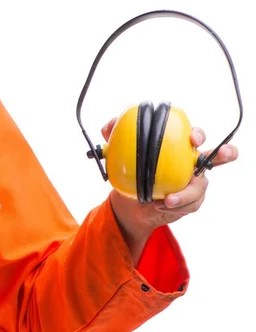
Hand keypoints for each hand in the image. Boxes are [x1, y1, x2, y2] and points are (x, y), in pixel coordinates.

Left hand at [100, 118, 237, 260]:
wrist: (130, 204)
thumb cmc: (130, 174)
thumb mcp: (118, 156)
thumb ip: (114, 137)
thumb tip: (110, 123)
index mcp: (179, 149)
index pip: (195, 137)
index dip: (198, 134)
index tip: (192, 138)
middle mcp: (192, 165)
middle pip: (218, 156)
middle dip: (224, 153)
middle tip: (218, 155)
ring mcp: (194, 184)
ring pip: (201, 186)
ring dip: (186, 194)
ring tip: (168, 200)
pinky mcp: (191, 202)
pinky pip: (190, 204)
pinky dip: (176, 206)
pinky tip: (161, 206)